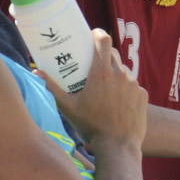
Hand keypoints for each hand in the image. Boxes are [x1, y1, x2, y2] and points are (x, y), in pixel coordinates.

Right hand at [39, 29, 147, 147]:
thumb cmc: (91, 126)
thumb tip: (37, 73)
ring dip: (114, 73)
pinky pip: (132, 84)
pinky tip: (117, 101)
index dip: (98, 34)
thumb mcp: (68, 107)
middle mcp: (120, 74)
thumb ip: (52, 88)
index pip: (103, 40)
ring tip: (104, 87)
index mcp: (102, 73)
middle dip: (103, 55)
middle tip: (93, 65)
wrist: (118, 145)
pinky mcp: (143, 94)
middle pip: (112, 54)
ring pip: (123, 70)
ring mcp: (133, 83)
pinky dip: (124, 88)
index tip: (91, 36)